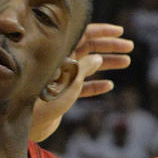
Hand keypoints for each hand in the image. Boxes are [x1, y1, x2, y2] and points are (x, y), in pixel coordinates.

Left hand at [30, 23, 133, 141]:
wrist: (27, 127)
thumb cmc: (43, 103)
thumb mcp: (69, 82)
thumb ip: (84, 67)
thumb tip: (98, 57)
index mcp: (57, 54)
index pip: (81, 35)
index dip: (101, 31)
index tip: (120, 31)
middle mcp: (58, 64)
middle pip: (87, 48)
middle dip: (109, 46)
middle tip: (130, 47)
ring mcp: (59, 79)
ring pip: (86, 66)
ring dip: (106, 63)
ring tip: (126, 62)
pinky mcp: (60, 95)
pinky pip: (81, 87)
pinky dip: (94, 85)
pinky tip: (108, 85)